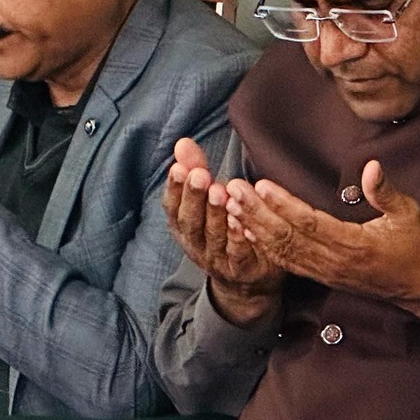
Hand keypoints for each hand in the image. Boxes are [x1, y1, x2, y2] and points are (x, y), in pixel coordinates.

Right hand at [163, 137, 285, 326]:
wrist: (247, 277)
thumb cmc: (225, 228)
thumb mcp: (208, 199)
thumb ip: (196, 171)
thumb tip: (183, 142)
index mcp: (184, 226)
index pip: (173, 208)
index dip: (174, 189)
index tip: (179, 167)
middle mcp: (195, 244)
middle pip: (190, 221)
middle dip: (194, 197)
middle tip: (200, 175)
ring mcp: (216, 260)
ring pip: (213, 236)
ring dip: (215, 214)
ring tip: (221, 191)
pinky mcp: (240, 269)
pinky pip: (237, 254)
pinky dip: (238, 238)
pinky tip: (242, 222)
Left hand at [226, 160, 419, 318]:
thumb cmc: (417, 248)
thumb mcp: (409, 214)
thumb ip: (385, 192)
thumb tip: (370, 167)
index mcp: (354, 244)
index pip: (309, 222)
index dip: (282, 204)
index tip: (261, 185)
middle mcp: (334, 261)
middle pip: (286, 237)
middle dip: (256, 213)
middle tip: (233, 190)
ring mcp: (326, 272)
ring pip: (281, 251)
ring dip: (254, 229)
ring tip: (231, 206)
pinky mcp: (323, 277)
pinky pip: (287, 263)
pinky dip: (264, 247)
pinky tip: (247, 232)